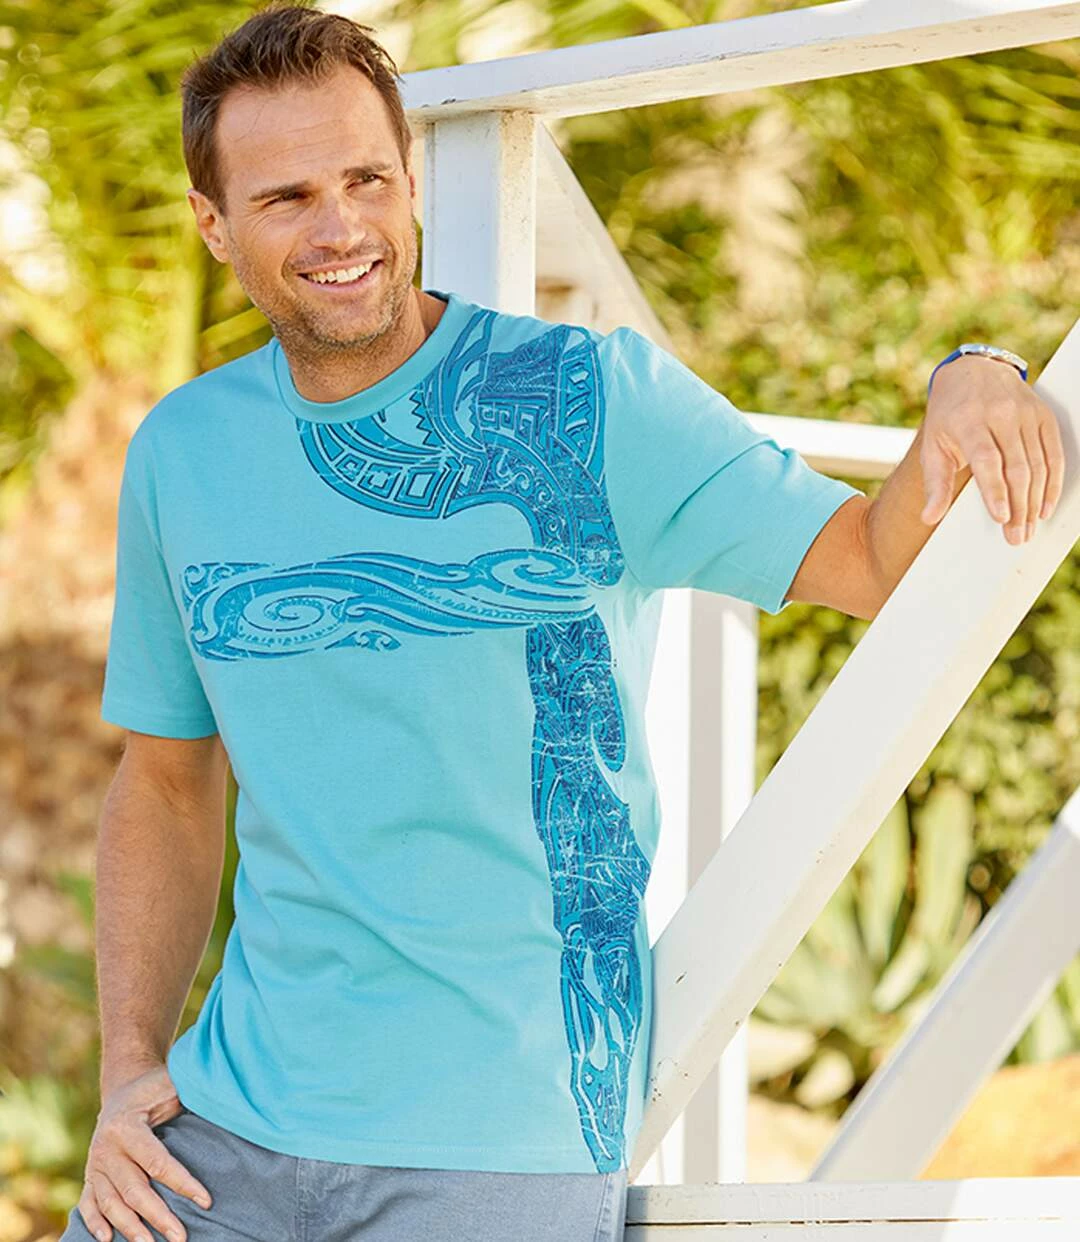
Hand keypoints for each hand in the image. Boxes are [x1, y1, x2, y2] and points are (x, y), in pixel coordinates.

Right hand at [78, 1063, 212, 1241]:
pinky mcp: (90, 1175)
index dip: (182, 1183)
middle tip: (181, 1237)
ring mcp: (95, 1164)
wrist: (123, 1088)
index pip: (158, 1162)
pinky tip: (107, 1240)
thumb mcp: (170, 1083)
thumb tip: (222, 1096)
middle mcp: (106, 1149)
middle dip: (159, 1216)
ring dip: (130, 1227)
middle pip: (134, 1190)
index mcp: (126, 1127)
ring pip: (111, 1203)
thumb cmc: (154, 1088)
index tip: (206, 1201)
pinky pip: (88, 1202)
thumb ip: (189, 1089)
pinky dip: (94, 1222)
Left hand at [920, 354, 1064, 543]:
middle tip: (1016, 536)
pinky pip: (1054, 453)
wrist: (973, 372)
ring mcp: (1026, 413)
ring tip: (1028, 527)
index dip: (995, 490)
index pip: (987, 460)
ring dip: (1036, 501)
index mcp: (968, 421)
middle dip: (1018, 506)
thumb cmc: (949, 416)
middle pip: (1016, 468)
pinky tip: (1045, 505)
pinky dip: (1053, 482)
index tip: (1000, 517)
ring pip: (1038, 464)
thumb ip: (935, 483)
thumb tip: (928, 517)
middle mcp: (1000, 414)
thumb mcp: (933, 445)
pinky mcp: (1044, 415)